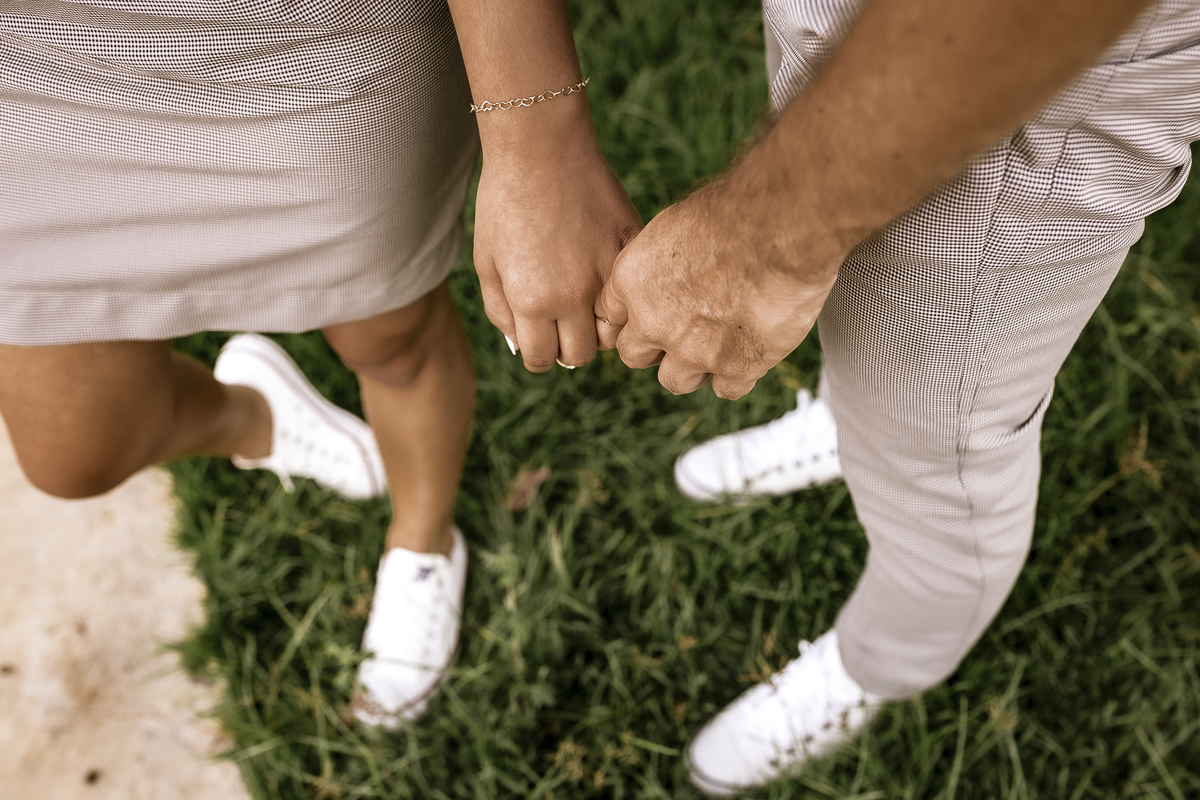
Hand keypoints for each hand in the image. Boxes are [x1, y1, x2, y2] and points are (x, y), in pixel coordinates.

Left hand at [473, 120, 641, 371]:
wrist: (541, 147)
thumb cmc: (504, 201)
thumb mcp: (486, 262)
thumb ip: (501, 311)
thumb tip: (522, 344)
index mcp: (533, 302)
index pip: (542, 359)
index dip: (537, 352)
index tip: (538, 337)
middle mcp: (574, 296)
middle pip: (581, 354)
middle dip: (568, 345)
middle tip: (562, 322)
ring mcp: (607, 273)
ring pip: (614, 331)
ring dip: (599, 326)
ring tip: (586, 302)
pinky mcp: (629, 248)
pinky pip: (632, 290)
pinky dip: (620, 293)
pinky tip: (603, 275)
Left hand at [595, 170, 846, 399]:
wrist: (782, 226)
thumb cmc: (736, 210)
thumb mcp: (677, 223)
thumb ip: (663, 260)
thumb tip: (670, 269)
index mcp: (631, 280)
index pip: (611, 316)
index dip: (633, 317)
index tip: (650, 314)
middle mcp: (654, 321)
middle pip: (636, 356)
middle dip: (656, 346)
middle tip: (685, 329)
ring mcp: (693, 351)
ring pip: (675, 381)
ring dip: (693, 367)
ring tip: (720, 342)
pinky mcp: (735, 368)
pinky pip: (726, 390)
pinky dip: (737, 375)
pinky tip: (750, 351)